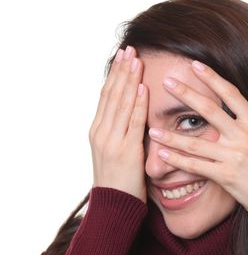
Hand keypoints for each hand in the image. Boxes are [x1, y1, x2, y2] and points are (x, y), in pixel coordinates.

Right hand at [88, 46, 147, 201]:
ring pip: (121, 103)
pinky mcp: (125, 150)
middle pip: (112, 94)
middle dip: (121, 70)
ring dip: (129, 80)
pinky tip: (142, 87)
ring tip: (136, 59)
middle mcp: (101, 132)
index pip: (107, 96)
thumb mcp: (114, 152)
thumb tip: (132, 116)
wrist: (114, 206)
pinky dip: (137, 103)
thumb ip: (120, 133)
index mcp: (98, 131)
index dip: (115, 75)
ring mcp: (111, 140)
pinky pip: (133, 122)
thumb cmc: (118, 181)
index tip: (123, 57)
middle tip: (129, 48)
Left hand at [147, 60, 247, 218]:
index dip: (211, 78)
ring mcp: (232, 157)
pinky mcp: (225, 176)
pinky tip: (162, 154)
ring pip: (196, 143)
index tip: (195, 65)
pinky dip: (178, 160)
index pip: (230, 94)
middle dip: (186, 95)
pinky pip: (196, 166)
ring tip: (152, 128)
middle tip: (166, 82)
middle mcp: (242, 137)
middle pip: (209, 110)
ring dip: (172, 135)